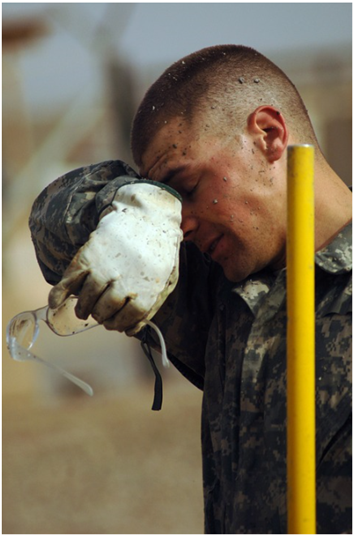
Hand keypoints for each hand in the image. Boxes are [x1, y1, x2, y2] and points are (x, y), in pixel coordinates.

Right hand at [48, 183, 181, 333]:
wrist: (148, 215)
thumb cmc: (158, 251)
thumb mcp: (167, 280)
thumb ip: (152, 306)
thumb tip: (131, 329)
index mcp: (148, 288)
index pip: (128, 319)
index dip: (119, 324)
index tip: (115, 324)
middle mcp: (125, 280)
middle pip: (106, 310)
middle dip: (101, 317)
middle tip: (99, 315)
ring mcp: (106, 267)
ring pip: (88, 298)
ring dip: (83, 308)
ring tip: (84, 310)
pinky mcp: (90, 254)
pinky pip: (71, 279)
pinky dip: (60, 292)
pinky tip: (56, 302)